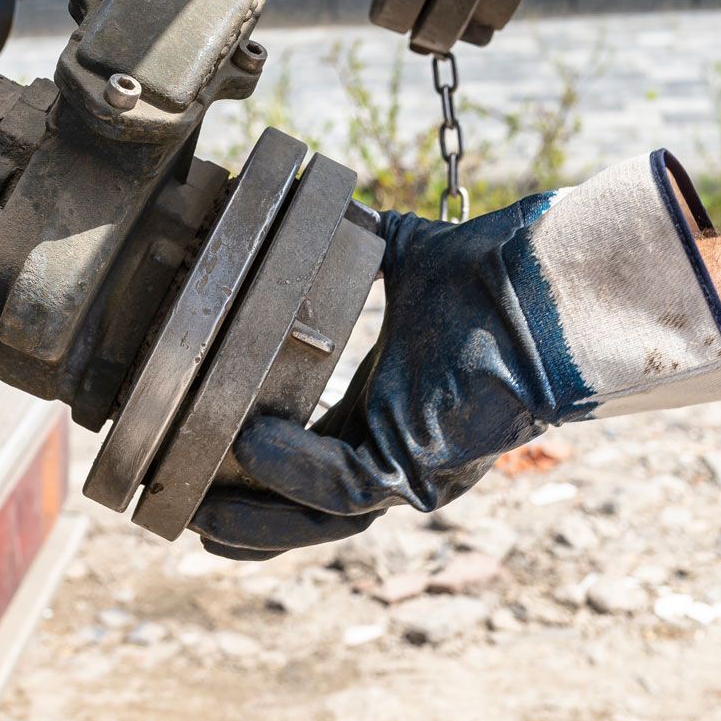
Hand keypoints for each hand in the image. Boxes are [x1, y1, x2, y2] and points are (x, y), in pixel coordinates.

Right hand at [191, 151, 720, 559]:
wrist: (543, 287)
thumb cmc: (491, 276)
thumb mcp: (398, 261)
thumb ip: (353, 244)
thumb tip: (313, 198)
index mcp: (384, 416)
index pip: (306, 460)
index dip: (250, 468)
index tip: (194, 463)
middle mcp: (394, 455)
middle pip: (302, 513)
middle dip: (239, 522)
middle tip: (177, 516)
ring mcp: (409, 472)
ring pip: (315, 522)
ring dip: (252, 522)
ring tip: (194, 514)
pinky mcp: (420, 472)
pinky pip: (342, 488)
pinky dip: (290, 470)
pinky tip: (248, 443)